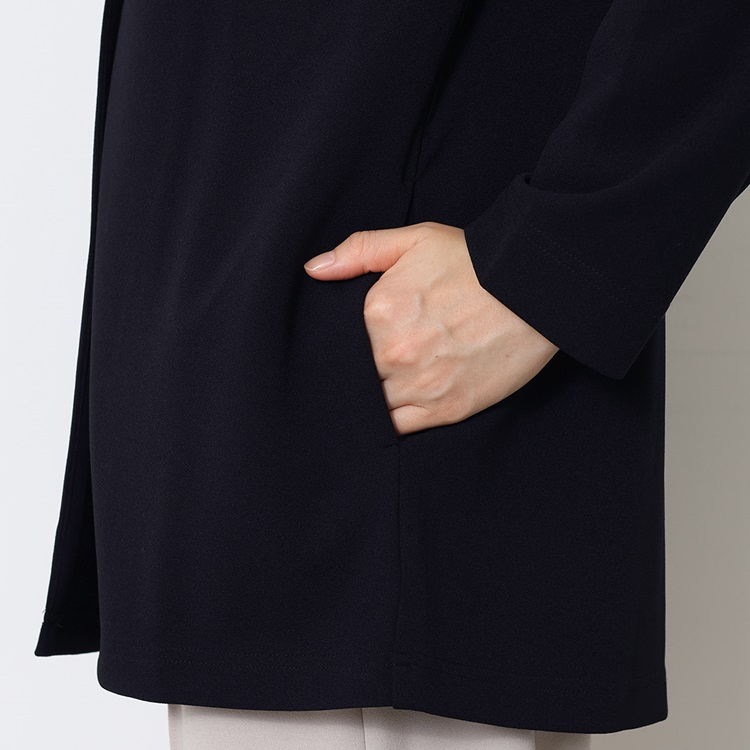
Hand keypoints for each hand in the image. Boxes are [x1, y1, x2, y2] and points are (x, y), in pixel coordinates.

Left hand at [303, 222, 559, 435]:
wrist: (536, 288)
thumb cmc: (475, 261)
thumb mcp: (415, 240)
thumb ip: (359, 251)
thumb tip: (314, 269)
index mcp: (379, 312)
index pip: (340, 346)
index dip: (343, 350)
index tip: (354, 347)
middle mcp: (394, 353)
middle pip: (356, 377)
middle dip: (359, 374)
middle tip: (375, 364)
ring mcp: (420, 385)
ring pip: (375, 405)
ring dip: (375, 398)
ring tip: (388, 385)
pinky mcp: (447, 410)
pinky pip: (400, 428)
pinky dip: (393, 421)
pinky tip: (398, 407)